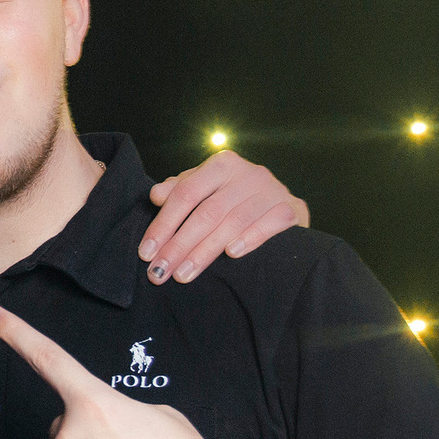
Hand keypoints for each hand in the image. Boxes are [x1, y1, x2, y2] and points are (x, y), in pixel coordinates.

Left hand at [140, 150, 308, 284]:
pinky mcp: (292, 208)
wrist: (282, 205)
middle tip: (159, 271)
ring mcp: (272, 190)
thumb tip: (156, 195)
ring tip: (184, 274)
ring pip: (233, 222)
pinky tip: (232, 254)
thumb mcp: (205, 190)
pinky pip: (270, 224)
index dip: (163, 224)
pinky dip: (250, 238)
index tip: (146, 253)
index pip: (185, 194)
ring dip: (205, 252)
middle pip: (206, 212)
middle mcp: (247, 173)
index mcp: (221, 164)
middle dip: (179, 245)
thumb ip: (180, 191)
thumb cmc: (234, 198)